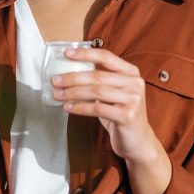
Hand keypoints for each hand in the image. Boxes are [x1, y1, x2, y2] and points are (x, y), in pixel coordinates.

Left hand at [51, 47, 158, 161]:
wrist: (138, 140)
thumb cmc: (120, 114)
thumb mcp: (113, 94)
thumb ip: (99, 82)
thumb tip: (67, 74)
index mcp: (131, 72)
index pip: (106, 57)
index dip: (85, 54)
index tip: (67, 53)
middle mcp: (135, 83)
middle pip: (98, 76)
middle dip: (73, 77)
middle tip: (55, 80)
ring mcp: (133, 99)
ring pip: (97, 91)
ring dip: (73, 93)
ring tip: (58, 94)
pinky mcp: (128, 116)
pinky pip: (98, 108)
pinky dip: (80, 107)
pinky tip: (68, 108)